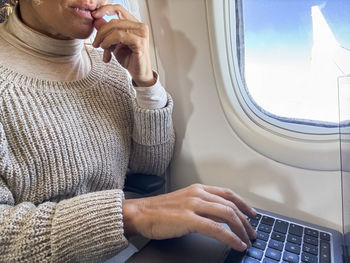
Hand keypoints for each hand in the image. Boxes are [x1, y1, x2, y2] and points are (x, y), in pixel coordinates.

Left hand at [92, 5, 154, 86]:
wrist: (138, 74)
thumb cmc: (129, 59)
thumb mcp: (114, 43)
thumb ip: (107, 32)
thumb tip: (96, 20)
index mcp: (135, 24)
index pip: (119, 9)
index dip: (105, 9)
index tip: (94, 15)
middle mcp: (140, 26)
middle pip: (114, 20)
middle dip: (101, 31)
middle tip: (95, 42)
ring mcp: (141, 34)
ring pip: (115, 27)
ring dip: (104, 37)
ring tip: (101, 47)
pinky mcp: (140, 42)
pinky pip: (119, 36)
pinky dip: (109, 41)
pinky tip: (106, 48)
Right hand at [123, 184, 256, 251]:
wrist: (140, 213)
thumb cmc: (159, 210)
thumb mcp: (183, 201)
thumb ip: (200, 205)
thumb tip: (216, 217)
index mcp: (198, 189)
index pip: (227, 194)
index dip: (243, 203)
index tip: (251, 213)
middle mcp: (198, 194)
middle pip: (230, 205)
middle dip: (245, 220)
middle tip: (252, 232)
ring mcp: (194, 205)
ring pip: (227, 215)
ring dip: (241, 229)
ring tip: (247, 240)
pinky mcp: (189, 219)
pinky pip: (217, 229)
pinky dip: (230, 237)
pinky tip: (236, 244)